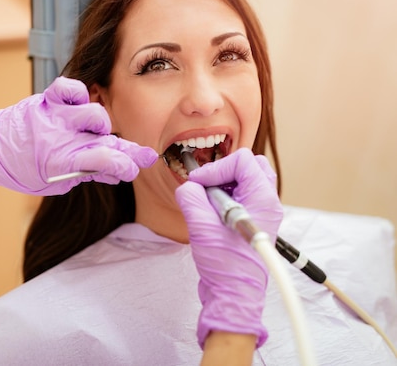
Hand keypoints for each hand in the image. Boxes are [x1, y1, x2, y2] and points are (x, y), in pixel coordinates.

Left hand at [0, 77, 157, 194]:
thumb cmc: (23, 169)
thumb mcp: (54, 182)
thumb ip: (85, 173)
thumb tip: (116, 172)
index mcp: (60, 162)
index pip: (101, 161)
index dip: (123, 165)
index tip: (135, 168)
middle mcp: (59, 137)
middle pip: (103, 138)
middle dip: (126, 149)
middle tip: (139, 155)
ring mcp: (54, 116)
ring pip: (92, 112)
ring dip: (101, 124)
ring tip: (98, 132)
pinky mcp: (47, 100)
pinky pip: (70, 88)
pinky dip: (79, 93)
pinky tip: (81, 104)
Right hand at [174, 148, 282, 347]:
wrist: (234, 295)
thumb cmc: (226, 267)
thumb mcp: (202, 227)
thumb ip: (191, 198)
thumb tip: (189, 187)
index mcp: (263, 200)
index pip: (242, 161)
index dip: (216, 168)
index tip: (198, 184)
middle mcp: (267, 203)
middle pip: (249, 165)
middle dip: (223, 171)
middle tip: (206, 187)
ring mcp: (261, 212)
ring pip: (245, 179)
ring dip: (222, 184)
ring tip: (207, 202)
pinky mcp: (252, 220)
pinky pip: (240, 195)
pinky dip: (223, 196)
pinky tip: (210, 213)